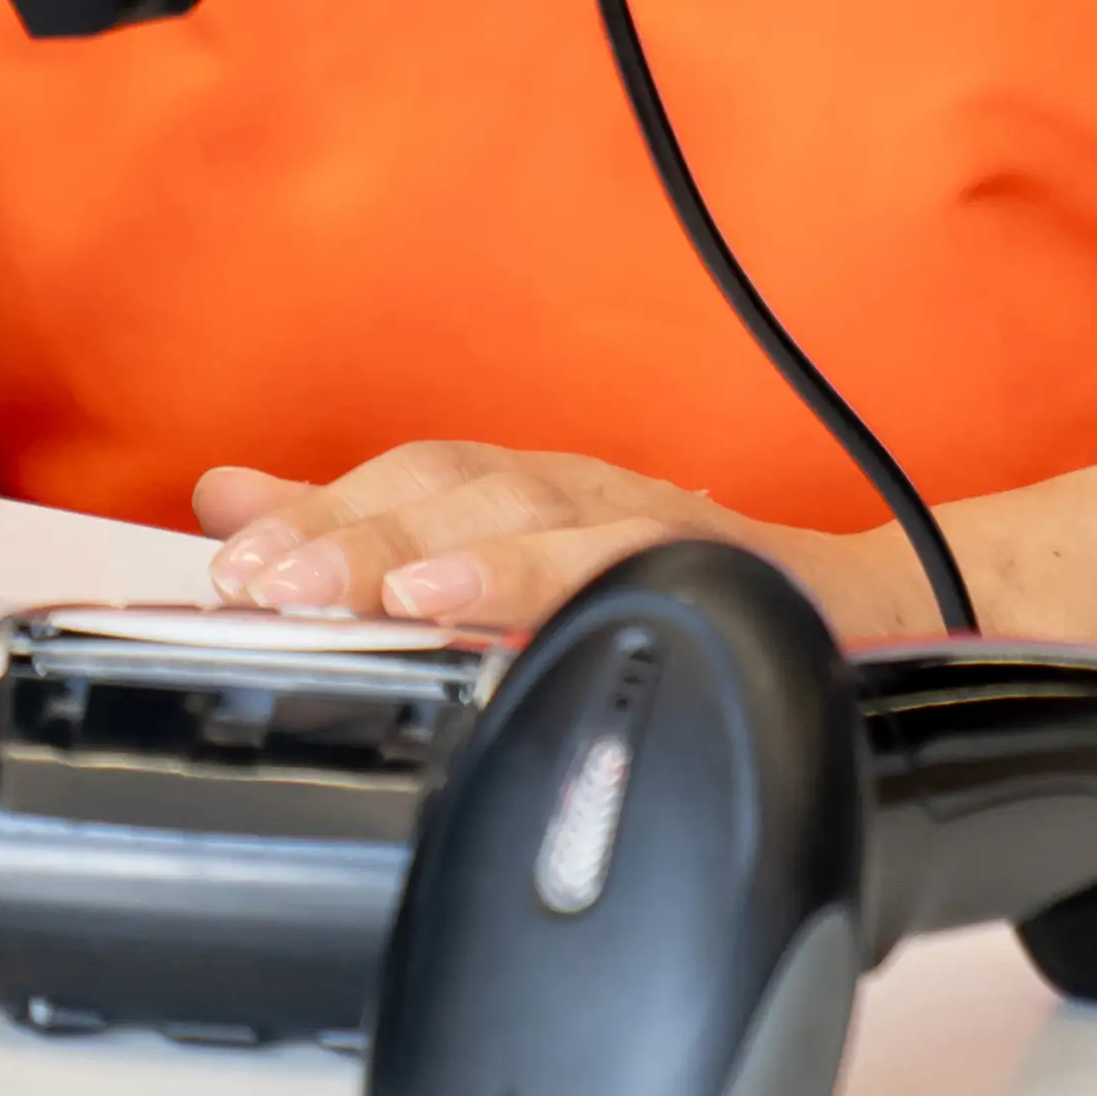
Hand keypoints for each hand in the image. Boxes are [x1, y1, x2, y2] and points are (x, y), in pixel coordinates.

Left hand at [196, 442, 927, 649]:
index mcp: (518, 495)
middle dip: (348, 533)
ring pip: (532, 516)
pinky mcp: (721, 566)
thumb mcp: (510, 559)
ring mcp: (650, 523)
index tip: (228, 569)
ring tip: (365, 593)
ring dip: (442, 550)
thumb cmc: (673, 586)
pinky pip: (637, 564)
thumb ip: (366, 529)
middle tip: (262, 583)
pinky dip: (560, 582)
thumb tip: (229, 503)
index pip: (398, 485)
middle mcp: (575, 492)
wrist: (868, 610)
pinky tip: (496, 611)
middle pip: (448, 490)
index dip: (313, 517)